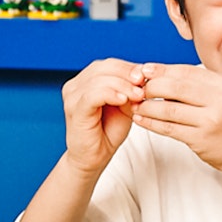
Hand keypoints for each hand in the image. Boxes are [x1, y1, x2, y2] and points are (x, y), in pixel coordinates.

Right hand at [60, 58, 145, 174]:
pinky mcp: (75, 109)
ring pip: (99, 79)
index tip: (148, 75)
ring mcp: (73, 96)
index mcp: (87, 80)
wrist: (94, 157)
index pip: (110, 64)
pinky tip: (123, 100)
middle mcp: (76, 85)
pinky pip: (92, 95)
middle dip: (127, 73)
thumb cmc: (108, 131)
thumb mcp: (125, 105)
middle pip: (104, 67)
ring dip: (122, 85)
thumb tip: (144, 75)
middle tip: (144, 82)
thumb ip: (130, 90)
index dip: (129, 67)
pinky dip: (110, 94)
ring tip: (138, 95)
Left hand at [132, 63, 221, 171]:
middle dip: (152, 87)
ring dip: (147, 107)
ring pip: (169, 109)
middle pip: (176, 88)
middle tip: (137, 90)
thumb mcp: (217, 96)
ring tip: (135, 106)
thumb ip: (193, 84)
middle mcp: (219, 99)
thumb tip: (155, 73)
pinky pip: (169, 128)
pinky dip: (151, 123)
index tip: (144, 70)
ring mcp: (211, 120)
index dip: (162, 70)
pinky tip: (140, 120)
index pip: (186, 71)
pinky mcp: (201, 138)